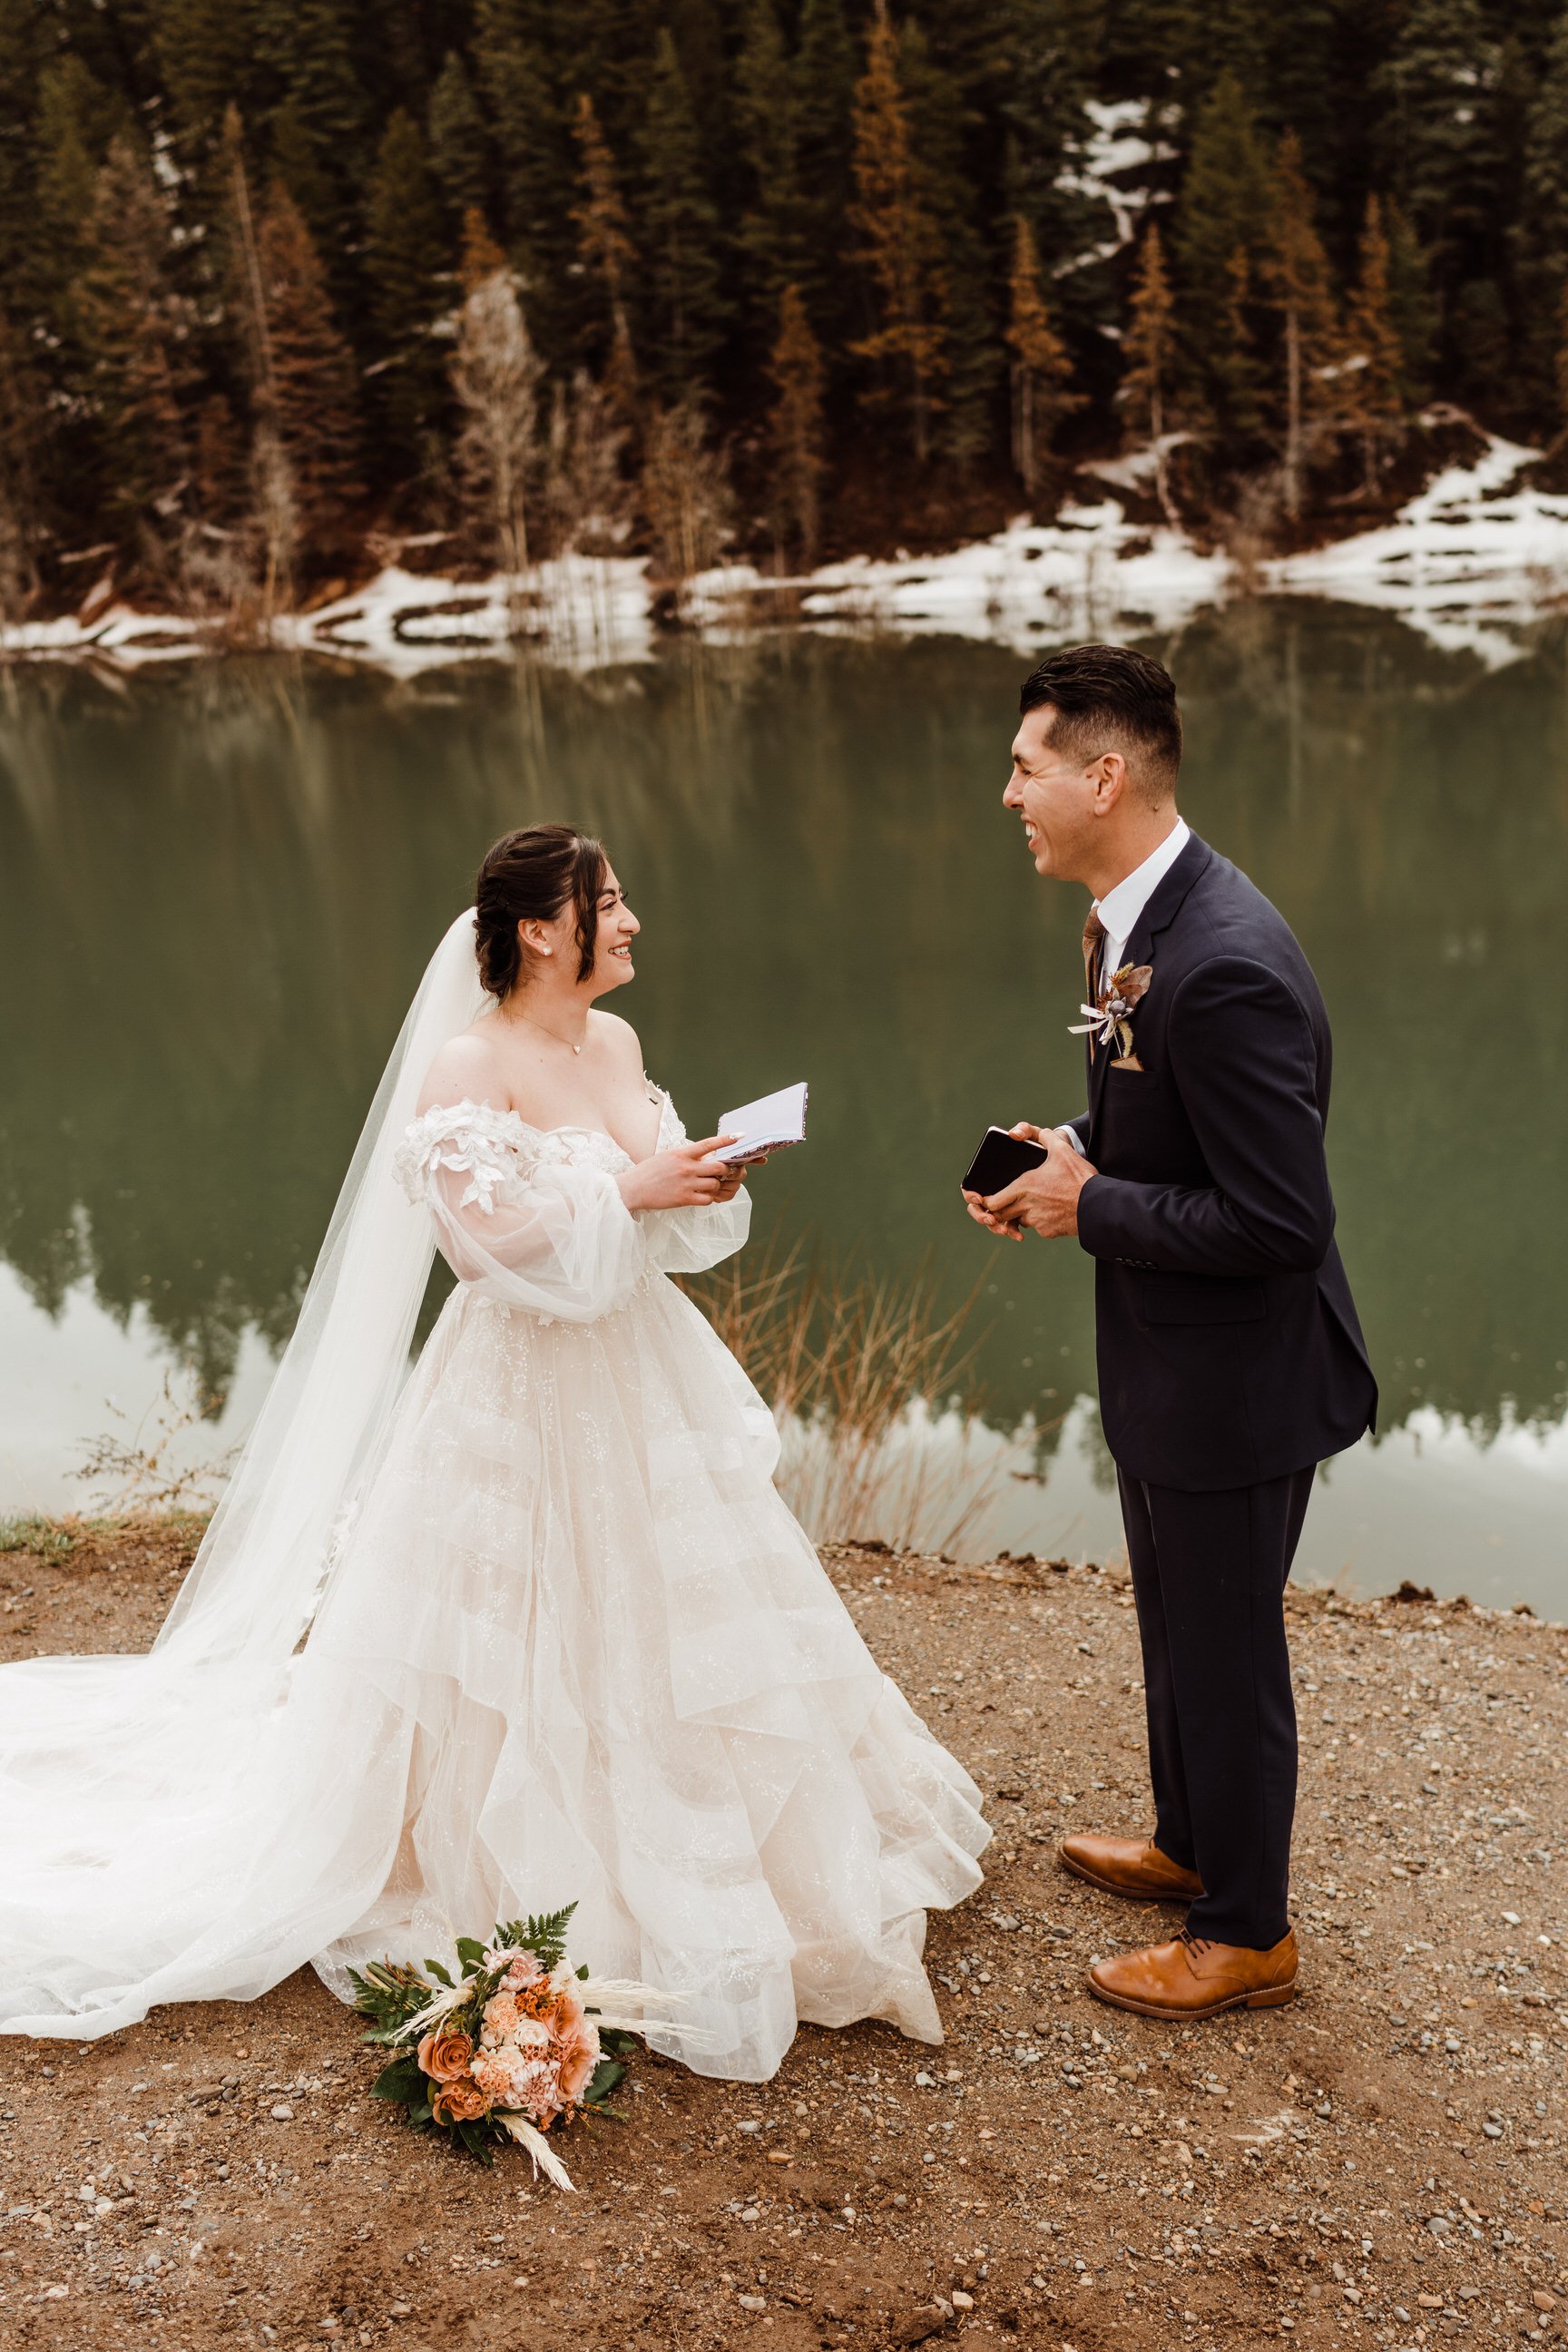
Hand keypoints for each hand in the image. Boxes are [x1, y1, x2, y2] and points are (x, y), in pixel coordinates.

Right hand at [619, 1136, 740, 1213]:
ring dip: (716, 1185)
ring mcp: (686, 1184)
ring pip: (715, 1184)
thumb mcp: (667, 1156)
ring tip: (710, 1185)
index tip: (739, 1136)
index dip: (726, 1140)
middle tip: (725, 1171)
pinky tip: (703, 1196)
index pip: (709, 1144)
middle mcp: (686, 1167)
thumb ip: (686, 1156)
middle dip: (726, 1169)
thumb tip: (705, 1156)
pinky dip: (709, 1198)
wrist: (633, 1188)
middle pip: (718, 1167)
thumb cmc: (649, 1172)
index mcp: (682, 1153)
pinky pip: (707, 1199)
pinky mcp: (684, 1199)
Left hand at [964, 1122, 1096, 1242]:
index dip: (985, 1202)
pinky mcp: (1048, 1231)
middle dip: (1000, 1211)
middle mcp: (1026, 1207)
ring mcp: (1037, 1221)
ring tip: (1035, 1203)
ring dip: (1021, 1214)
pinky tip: (1050, 1210)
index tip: (984, 1199)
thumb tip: (1035, 1132)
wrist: (1098, 1205)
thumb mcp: (1062, 1151)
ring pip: (1020, 1220)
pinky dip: (1040, 1221)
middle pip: (1001, 1215)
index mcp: (1024, 1187)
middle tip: (1004, 1204)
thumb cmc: (1080, 1178)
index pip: (992, 1201)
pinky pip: (1038, 1227)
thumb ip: (1045, 1137)